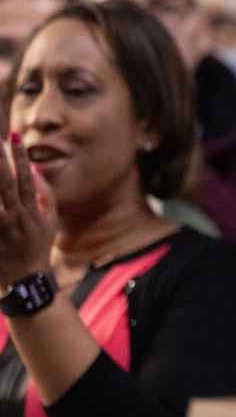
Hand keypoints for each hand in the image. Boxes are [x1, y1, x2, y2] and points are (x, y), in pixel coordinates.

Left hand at [0, 135, 57, 288]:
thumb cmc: (38, 247)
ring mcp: (2, 227)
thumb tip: (35, 170)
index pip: (26, 177)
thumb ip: (44, 194)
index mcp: (33, 209)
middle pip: (5, 183)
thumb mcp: (49, 220)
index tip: (14, 137)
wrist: (26, 280)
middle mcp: (17, 216)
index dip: (20, 156)